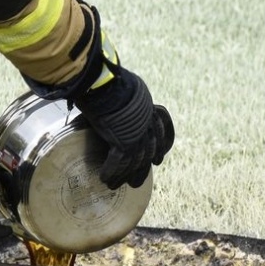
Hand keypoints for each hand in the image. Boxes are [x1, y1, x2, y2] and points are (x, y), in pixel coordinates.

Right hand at [72, 64, 174, 189]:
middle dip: (142, 169)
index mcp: (149, 108)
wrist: (103, 82)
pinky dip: (110, 172)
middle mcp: (146, 124)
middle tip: (135, 181)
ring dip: (123, 176)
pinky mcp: (122, 142)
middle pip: (148, 152)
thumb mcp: (122, 87)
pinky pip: (117, 163)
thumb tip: (108, 100)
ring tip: (115, 185)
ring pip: (133, 162)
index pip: (161, 132)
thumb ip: (120, 99)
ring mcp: (136, 135)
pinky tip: (104, 179)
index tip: (158, 160)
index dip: (160, 148)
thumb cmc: (107, 80)